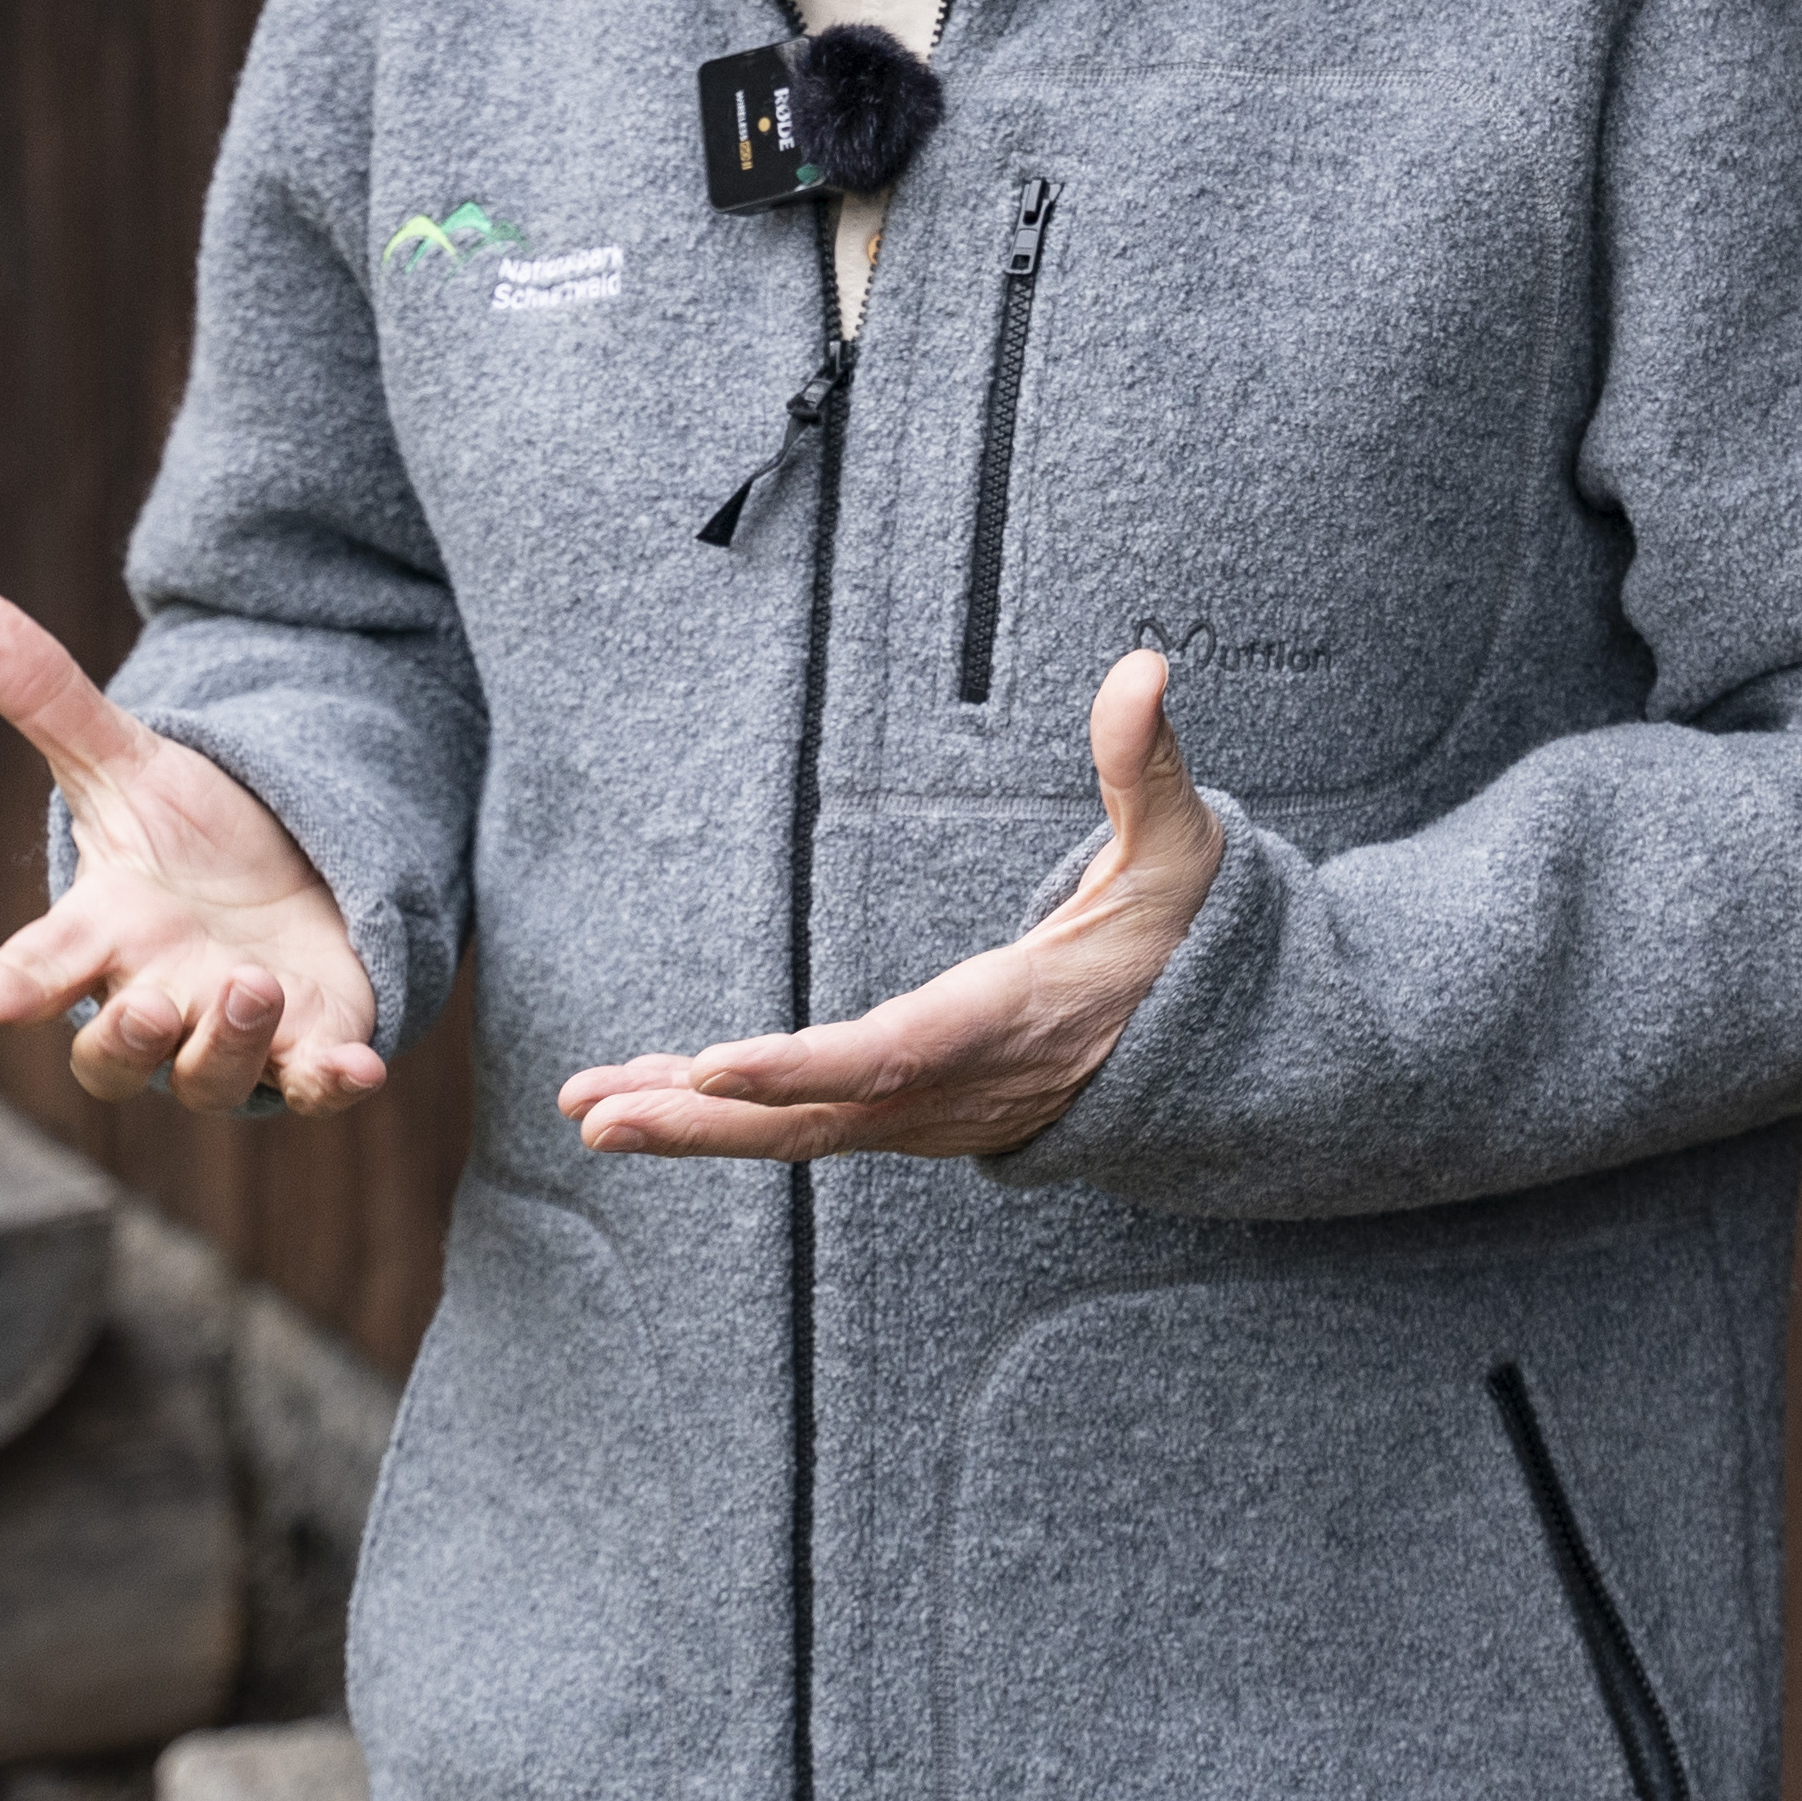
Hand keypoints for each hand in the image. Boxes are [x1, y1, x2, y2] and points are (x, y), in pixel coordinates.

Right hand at [0, 589, 390, 1117]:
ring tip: (251, 982)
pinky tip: (356, 1065)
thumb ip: (50, 700)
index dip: (17, 983)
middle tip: (149, 1000)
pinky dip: (329, 1080)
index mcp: (104, 936)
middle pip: (115, 1058)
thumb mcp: (126, 764)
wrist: (285, 883)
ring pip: (209, 1080)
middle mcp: (156, 1001)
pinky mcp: (307, 1046)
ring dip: (225, 1044)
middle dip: (127, 1037)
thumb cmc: (187, 841)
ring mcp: (229, 1039)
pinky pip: (310, 1084)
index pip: (42, 967)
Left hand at [559, 648, 1220, 1164]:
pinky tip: (651, 1098)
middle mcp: (955, 1084)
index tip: (720, 1066)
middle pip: (817, 1118)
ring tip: (590, 1109)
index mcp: (1008, 1017)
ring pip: (796, 1132)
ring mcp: (928, 1113)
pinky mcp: (907, 1115)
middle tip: (600, 1114)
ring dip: (691, 1124)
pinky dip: (724, 1117)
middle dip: (706, 1122)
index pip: (898, 1053)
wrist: (1211, 1061)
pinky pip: (804, 1126)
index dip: (809, 1066)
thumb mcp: (1178, 852)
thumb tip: (1141, 667)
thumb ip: (1148, 766)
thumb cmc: (1180, 941)